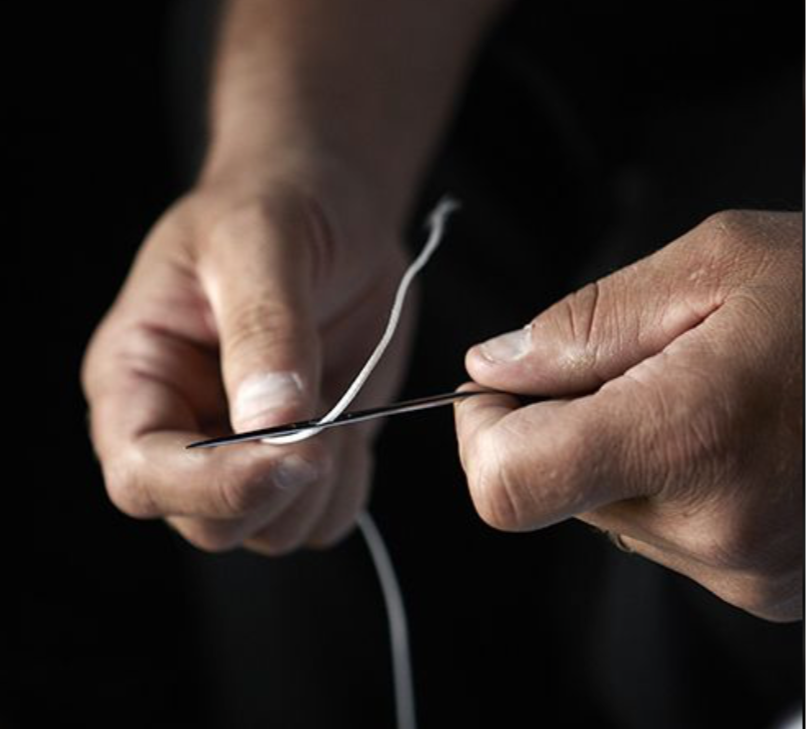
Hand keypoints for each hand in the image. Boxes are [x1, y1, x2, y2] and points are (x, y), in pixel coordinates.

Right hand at [82, 169, 410, 555]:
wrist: (330, 208)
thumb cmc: (274, 206)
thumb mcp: (260, 241)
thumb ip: (264, 330)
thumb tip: (272, 423)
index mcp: (138, 377)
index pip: (141, 474)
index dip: (209, 484)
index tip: (288, 450)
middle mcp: (182, 427)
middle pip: (208, 522)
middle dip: (273, 485)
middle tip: (326, 417)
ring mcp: (244, 449)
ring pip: (269, 531)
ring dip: (316, 488)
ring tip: (336, 407)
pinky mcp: (302, 455)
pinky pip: (322, 517)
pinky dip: (346, 487)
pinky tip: (352, 424)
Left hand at [456, 211, 802, 621]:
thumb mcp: (714, 263)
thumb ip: (582, 324)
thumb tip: (491, 368)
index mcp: (694, 439)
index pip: (508, 486)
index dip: (481, 430)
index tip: (506, 381)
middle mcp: (714, 532)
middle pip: (546, 491)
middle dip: (558, 421)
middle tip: (635, 363)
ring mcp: (743, 572)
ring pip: (599, 508)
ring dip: (615, 444)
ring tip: (698, 390)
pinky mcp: (763, 585)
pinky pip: (656, 528)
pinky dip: (660, 475)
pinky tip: (723, 431)